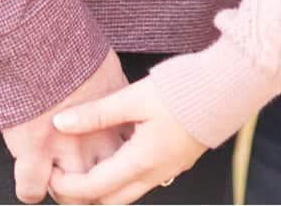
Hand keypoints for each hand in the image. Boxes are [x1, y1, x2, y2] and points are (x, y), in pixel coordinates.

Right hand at [2, 50, 128, 203]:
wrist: (36, 38)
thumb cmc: (67, 43)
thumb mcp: (102, 66)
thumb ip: (110, 89)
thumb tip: (115, 90)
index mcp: (111, 117)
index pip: (127, 156)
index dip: (118, 163)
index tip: (110, 160)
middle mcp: (93, 138)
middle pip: (102, 183)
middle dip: (95, 185)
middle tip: (85, 179)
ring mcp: (63, 149)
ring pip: (69, 194)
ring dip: (64, 190)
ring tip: (57, 180)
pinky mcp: (32, 151)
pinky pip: (30, 190)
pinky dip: (29, 188)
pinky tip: (31, 180)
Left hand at [50, 75, 205, 204]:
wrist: (229, 86)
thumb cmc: (183, 89)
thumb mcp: (135, 97)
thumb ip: (97, 114)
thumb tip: (60, 123)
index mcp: (141, 162)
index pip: (93, 189)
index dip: (67, 184)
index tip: (50, 170)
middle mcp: (154, 174)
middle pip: (109, 201)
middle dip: (83, 194)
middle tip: (65, 172)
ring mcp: (168, 171)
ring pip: (127, 193)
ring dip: (103, 186)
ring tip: (87, 161)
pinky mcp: (177, 161)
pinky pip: (143, 180)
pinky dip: (123, 175)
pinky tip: (117, 151)